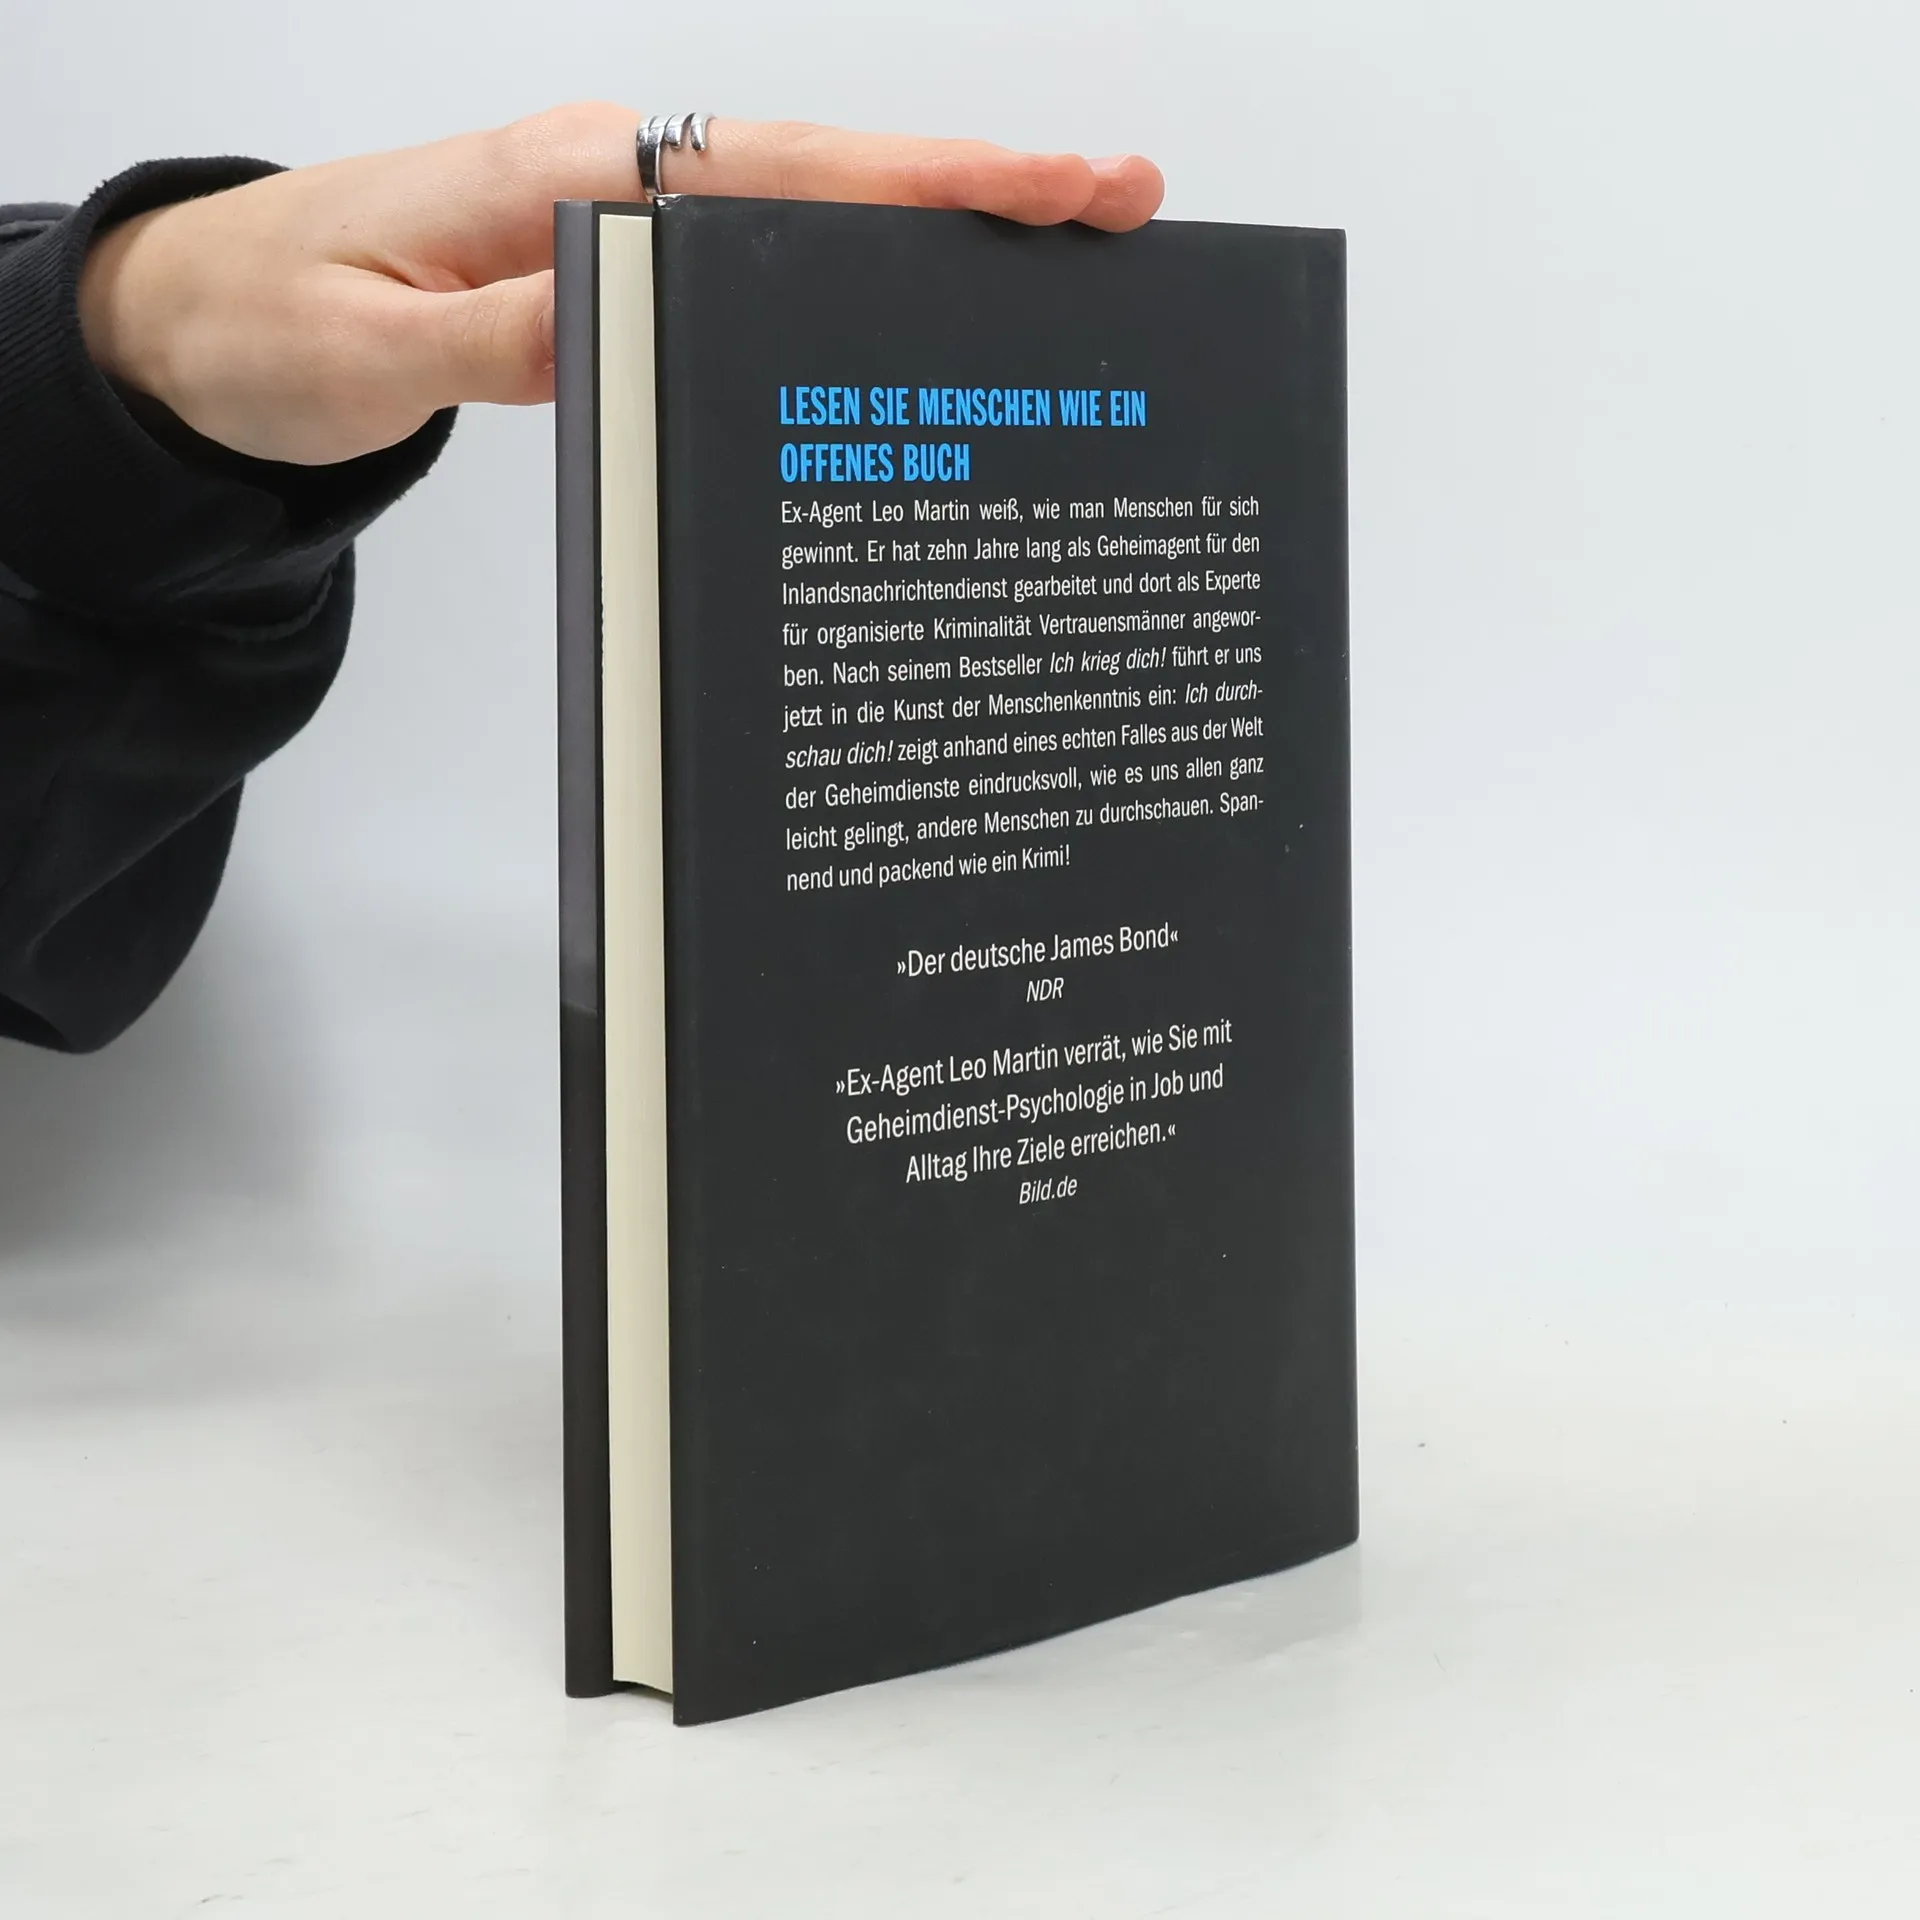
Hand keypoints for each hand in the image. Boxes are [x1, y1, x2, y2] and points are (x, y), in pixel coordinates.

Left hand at [77, 104, 1164, 466]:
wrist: (198, 322)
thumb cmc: (271, 326)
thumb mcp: (367, 348)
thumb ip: (503, 335)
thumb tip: (636, 313)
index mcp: (564, 181)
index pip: (779, 180)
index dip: (924, 183)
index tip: (1051, 184)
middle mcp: (608, 182)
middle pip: (827, 179)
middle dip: (979, 185)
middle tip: (1120, 202)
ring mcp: (617, 220)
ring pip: (807, 216)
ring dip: (936, 222)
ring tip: (1063, 242)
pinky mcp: (611, 266)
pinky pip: (757, 264)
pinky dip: (855, 269)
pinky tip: (919, 295)